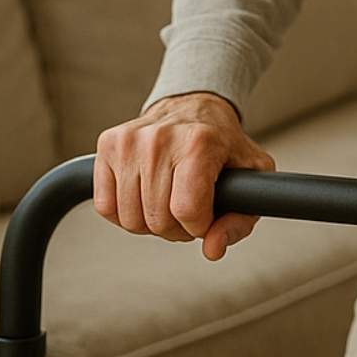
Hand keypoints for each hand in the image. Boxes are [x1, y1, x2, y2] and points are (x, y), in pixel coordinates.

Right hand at [93, 91, 275, 260]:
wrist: (195, 107)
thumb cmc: (224, 145)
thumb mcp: (251, 176)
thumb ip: (239, 220)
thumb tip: (212, 249)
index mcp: (200, 142)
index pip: (188, 211)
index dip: (200, 227)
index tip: (207, 216)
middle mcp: (161, 138)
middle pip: (158, 219)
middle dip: (177, 228)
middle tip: (188, 209)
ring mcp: (130, 140)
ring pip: (130, 219)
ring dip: (151, 224)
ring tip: (168, 202)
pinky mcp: (108, 144)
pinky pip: (105, 207)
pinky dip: (125, 213)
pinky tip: (145, 196)